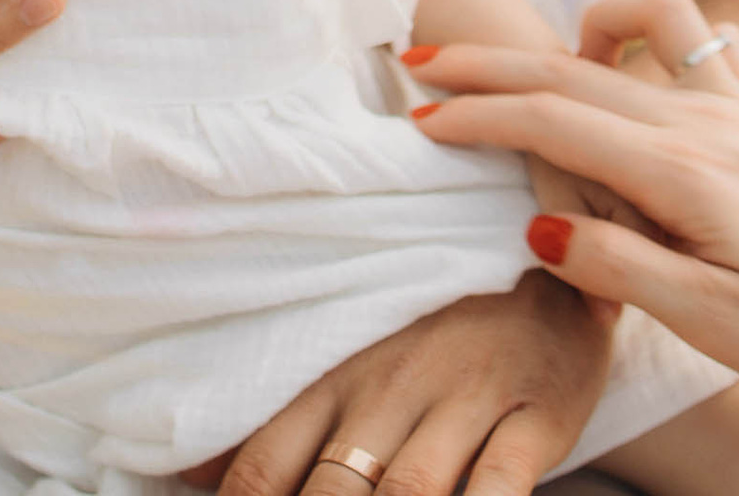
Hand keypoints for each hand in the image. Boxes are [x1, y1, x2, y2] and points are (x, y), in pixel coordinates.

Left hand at [181, 270, 609, 495]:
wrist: (550, 266)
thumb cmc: (434, 330)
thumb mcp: (348, 359)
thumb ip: (277, 421)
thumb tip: (188, 475)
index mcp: (334, 377)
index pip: (263, 464)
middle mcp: (390, 387)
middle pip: (332, 489)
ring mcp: (465, 399)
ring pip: (410, 490)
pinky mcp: (536, 414)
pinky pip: (501, 482)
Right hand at [407, 0, 738, 402]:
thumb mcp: (723, 325)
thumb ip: (623, 268)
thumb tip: (541, 226)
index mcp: (684, 172)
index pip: (554, 123)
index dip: (477, 116)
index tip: (415, 119)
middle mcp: (708, 121)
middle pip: (573, 71)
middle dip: (488, 66)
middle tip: (417, 63)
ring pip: (630, 47)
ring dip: (562, 39)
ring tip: (519, 64)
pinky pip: (702, 42)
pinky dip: (652, 32)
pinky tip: (636, 59)